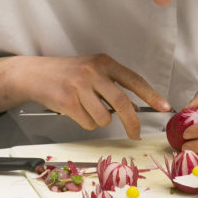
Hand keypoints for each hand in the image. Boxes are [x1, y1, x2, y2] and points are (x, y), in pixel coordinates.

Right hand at [0, 54, 169, 139]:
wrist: (33, 74)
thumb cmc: (65, 74)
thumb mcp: (90, 70)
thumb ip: (111, 84)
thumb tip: (133, 108)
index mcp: (103, 62)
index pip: (133, 80)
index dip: (151, 95)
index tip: (164, 107)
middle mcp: (92, 72)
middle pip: (122, 103)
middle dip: (132, 123)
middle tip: (135, 134)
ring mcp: (79, 86)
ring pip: (104, 117)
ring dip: (98, 120)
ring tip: (85, 110)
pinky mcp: (67, 101)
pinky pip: (87, 122)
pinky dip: (84, 122)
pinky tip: (73, 110)